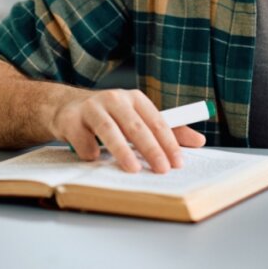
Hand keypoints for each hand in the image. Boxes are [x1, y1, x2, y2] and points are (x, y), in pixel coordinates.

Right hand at [50, 89, 205, 172]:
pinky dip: (89, 151)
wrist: (67, 108)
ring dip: (122, 150)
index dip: (169, 142)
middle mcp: (115, 99)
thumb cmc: (109, 117)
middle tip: (161, 169)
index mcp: (135, 99)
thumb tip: (200, 141)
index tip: (178, 162)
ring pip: (109, 130)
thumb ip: (168, 130)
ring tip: (133, 169)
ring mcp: (92, 108)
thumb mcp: (138, 119)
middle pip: (136, 126)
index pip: (157, 121)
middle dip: (151, 149)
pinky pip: (83, 139)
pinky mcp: (71, 119)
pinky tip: (94, 159)